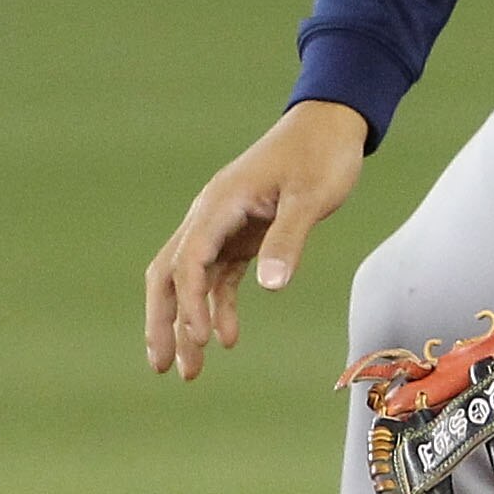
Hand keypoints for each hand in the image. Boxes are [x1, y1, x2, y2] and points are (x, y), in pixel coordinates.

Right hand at [144, 101, 367, 379]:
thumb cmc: (321, 153)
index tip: (201, 339)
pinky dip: (218, 306)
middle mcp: (211, 215)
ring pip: (189, 280)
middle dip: (163, 321)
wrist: (331, 123)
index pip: (188, 259)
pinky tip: (227, 338)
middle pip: (169, 273)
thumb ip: (288, 239)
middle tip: (163, 367)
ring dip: (187, 323)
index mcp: (219, 203)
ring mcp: (223, 225)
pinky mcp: (242, 233)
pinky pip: (219, 276)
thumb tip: (269, 287)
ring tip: (189, 370)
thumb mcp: (311, 196)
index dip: (189, 302)